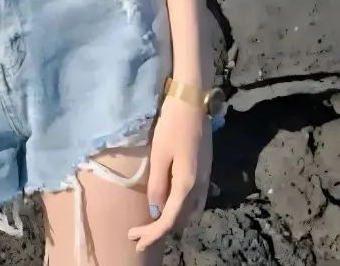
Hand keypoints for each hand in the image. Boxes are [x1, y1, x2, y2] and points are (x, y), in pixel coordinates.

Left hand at [129, 96, 211, 252]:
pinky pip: (195, 200)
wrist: (193, 100)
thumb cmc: (172, 125)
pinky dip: (182, 208)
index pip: (169, 220)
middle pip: (182, 220)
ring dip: (173, 220)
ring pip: (191, 212)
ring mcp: (205, 178)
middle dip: (161, 229)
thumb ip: (157, 185)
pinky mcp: (205, 168)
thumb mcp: (159, 155)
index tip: (134, 239)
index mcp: (186, 185)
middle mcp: (199, 186)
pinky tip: (171, 203)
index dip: (151, 233)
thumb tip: (155, 211)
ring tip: (153, 222)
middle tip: (140, 233)